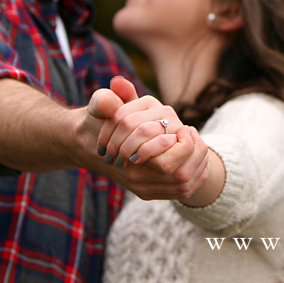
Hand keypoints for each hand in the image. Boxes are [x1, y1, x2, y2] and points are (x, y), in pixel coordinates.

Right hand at [88, 78, 208, 199]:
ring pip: (185, 185)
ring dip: (198, 163)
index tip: (183, 127)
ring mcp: (144, 188)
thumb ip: (105, 99)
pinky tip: (193, 154)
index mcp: (127, 163)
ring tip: (194, 140)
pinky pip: (182, 190)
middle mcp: (136, 181)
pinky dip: (194, 173)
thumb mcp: (98, 106)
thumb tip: (115, 90)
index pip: (166, 164)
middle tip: (191, 132)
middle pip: (181, 177)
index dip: (182, 145)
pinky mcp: (149, 192)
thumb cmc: (95, 121)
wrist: (86, 145)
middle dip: (195, 154)